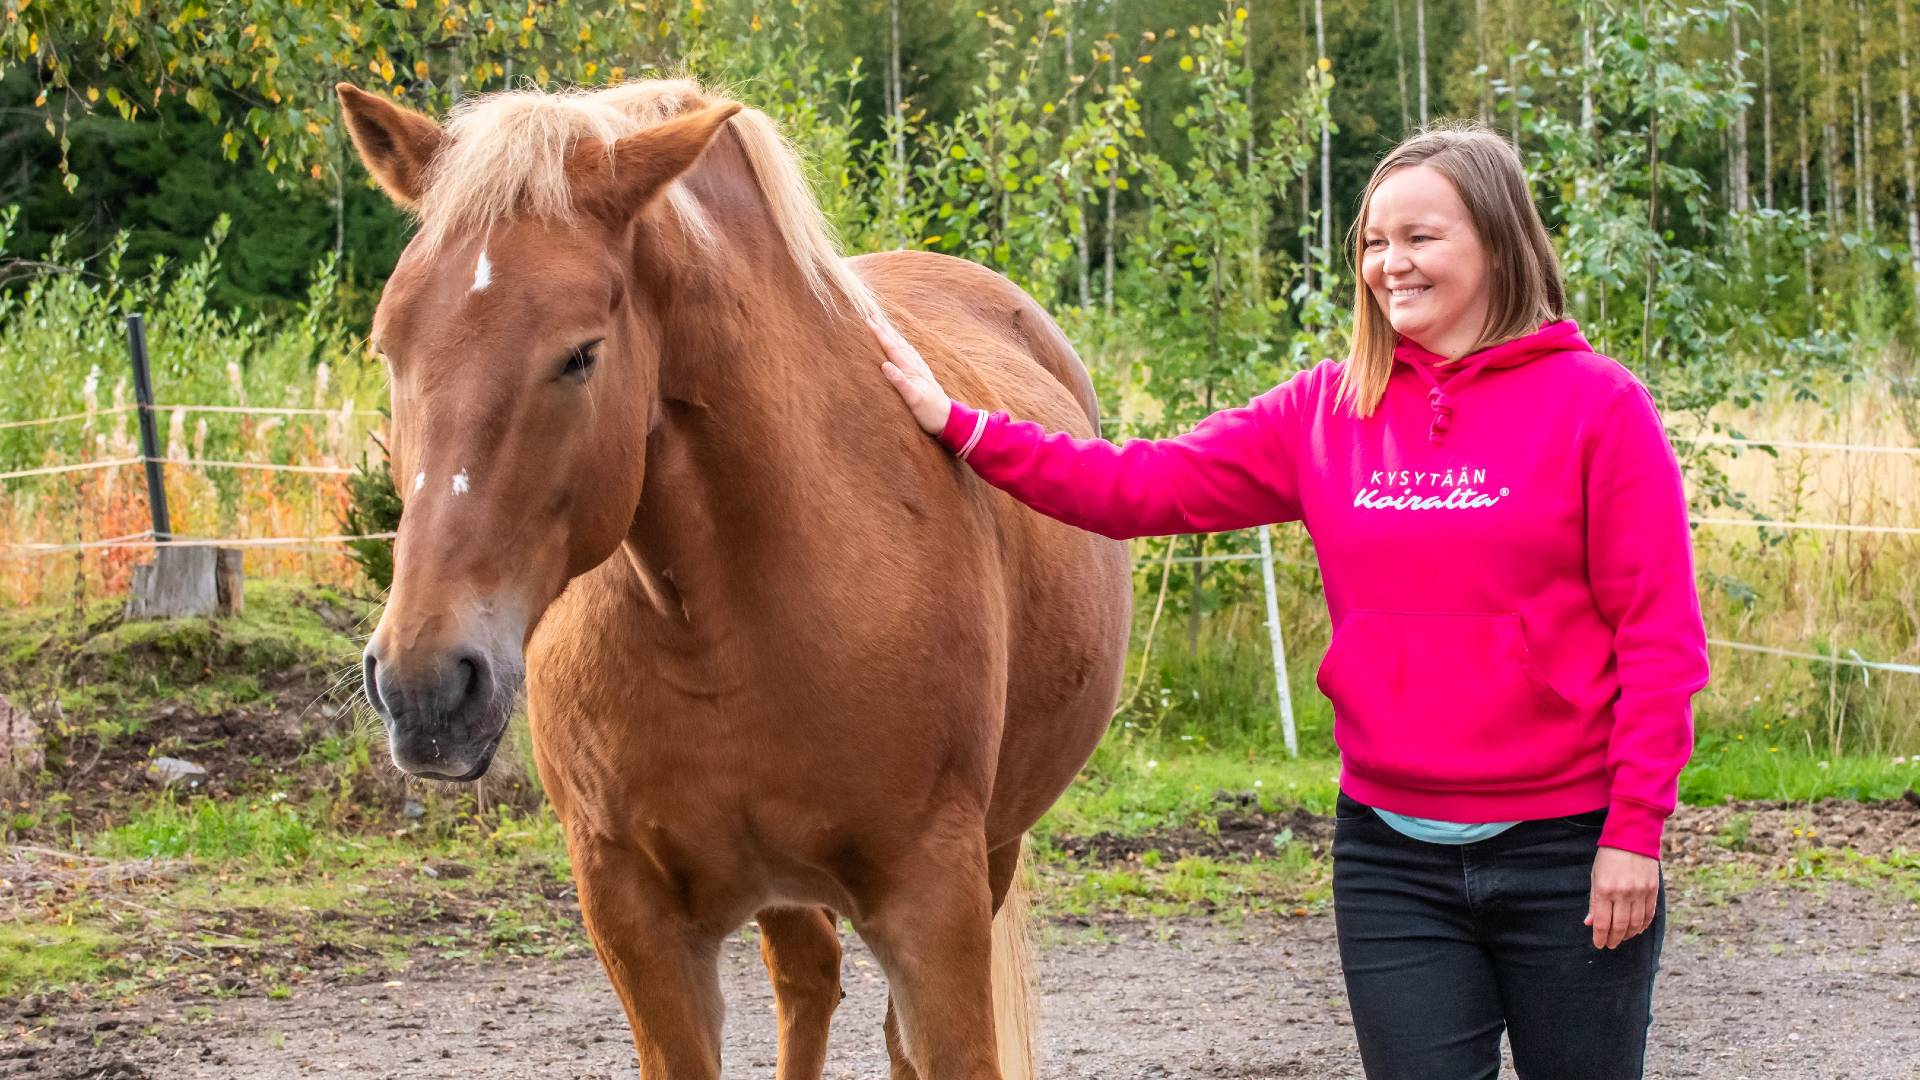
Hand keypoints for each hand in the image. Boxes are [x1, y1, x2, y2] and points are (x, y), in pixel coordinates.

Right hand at [869, 317, 952, 435]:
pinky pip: (912, 356)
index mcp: (910, 371)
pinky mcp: (923, 376)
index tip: (868, 321)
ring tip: (886, 326)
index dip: (880, 334)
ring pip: (904, 347)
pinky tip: (906, 346)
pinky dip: (906, 347)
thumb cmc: (930, 412)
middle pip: (897, 344)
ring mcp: (920, 370)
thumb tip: (885, 365)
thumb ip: (900, 382)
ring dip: (894, 336)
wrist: (949, 419)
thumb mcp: (913, 400)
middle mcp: (915, 367)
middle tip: (872, 316)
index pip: (892, 348)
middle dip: (884, 330)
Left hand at [1585, 846, 1660, 948]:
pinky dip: (1643, 925)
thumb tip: (1590, 923)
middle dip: (1614, 939)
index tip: (1599, 945)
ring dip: (1629, 934)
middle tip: (1610, 944)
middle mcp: (1623, 893)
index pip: (1603, 922)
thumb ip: (1594, 901)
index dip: (1600, 937)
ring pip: (1636, 923)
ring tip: (1622, 938)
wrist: (1633, 837)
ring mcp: (1640, 892)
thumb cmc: (1609, 856)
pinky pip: (1649, 914)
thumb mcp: (1595, 876)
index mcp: (1605, 890)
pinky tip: (1637, 929)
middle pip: (1620, 926)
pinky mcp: (1653, 890)